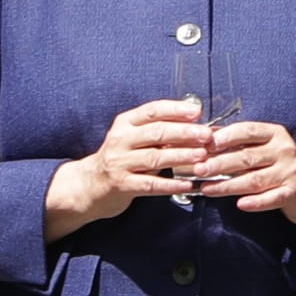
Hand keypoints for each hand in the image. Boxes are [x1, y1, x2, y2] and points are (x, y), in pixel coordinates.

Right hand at [44, 99, 213, 238]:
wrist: (89, 184)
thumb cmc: (119, 158)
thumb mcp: (132, 137)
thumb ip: (157, 130)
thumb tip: (194, 124)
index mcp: (125, 123)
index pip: (152, 111)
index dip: (175, 110)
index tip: (197, 112)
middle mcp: (120, 140)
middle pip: (156, 133)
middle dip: (184, 133)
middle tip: (206, 135)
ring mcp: (120, 163)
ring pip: (155, 158)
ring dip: (181, 156)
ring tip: (201, 156)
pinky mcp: (122, 185)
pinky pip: (151, 185)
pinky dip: (171, 184)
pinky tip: (187, 184)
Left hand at [194, 119, 295, 223]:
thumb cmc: (277, 162)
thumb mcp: (263, 145)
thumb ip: (238, 141)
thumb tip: (204, 136)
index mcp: (274, 133)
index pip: (247, 131)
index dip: (225, 137)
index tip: (204, 144)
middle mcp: (284, 150)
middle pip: (246, 157)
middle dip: (219, 164)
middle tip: (198, 169)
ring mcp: (290, 172)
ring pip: (254, 180)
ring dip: (228, 185)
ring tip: (207, 188)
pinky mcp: (293, 192)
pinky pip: (271, 198)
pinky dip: (255, 202)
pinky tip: (240, 204)